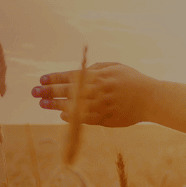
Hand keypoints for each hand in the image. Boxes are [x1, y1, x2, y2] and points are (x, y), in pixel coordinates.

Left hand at [32, 62, 154, 127]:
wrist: (151, 98)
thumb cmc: (133, 80)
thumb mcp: (115, 67)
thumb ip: (95, 69)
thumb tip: (77, 73)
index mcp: (98, 75)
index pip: (70, 76)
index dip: (54, 78)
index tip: (41, 79)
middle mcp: (96, 90)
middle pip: (66, 90)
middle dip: (48, 91)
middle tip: (34, 92)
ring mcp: (99, 105)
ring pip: (71, 106)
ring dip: (55, 105)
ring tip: (43, 104)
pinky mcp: (104, 118)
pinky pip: (82, 119)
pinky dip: (71, 117)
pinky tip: (62, 115)